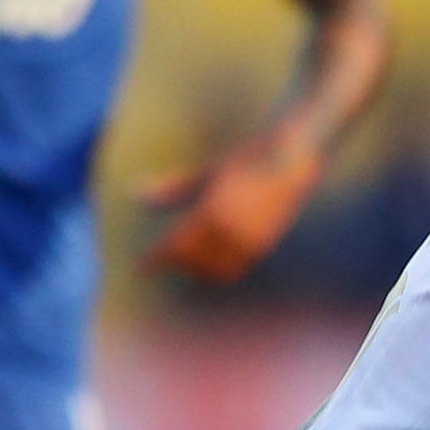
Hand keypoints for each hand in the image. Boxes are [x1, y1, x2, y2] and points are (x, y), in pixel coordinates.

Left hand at [135, 134, 324, 282]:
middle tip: (162, 260)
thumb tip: (136, 195)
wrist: (292, 162)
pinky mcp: (263, 246)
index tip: (141, 269)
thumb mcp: (206, 172)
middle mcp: (230, 234)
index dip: (156, 260)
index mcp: (211, 214)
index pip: (175, 246)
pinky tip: (212, 259)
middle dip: (176, 263)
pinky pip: (235, 268)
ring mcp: (249, 242)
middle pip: (193, 261)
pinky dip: (218, 269)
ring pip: (215, 270)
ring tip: (187, 262)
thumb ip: (172, 189)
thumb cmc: (247, 160)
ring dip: (197, 270)